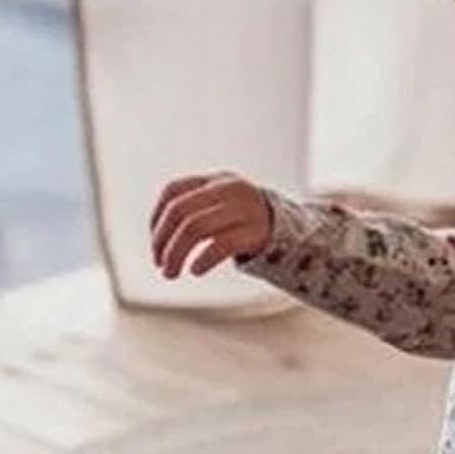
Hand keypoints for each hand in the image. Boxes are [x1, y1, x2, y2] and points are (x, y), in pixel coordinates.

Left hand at [150, 172, 271, 278]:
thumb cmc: (252, 226)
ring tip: (171, 272)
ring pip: (195, 227)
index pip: (173, 192)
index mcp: (215, 181)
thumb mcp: (224, 208)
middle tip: (160, 265)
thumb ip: (198, 211)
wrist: (298, 233)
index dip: (157, 219)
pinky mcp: (256, 232)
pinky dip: (203, 259)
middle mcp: (227, 189)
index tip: (156, 245)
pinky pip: (221, 244)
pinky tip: (196, 270)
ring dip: (176, 253)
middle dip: (163, 240)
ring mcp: (243, 209)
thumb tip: (159, 240)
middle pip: (180, 211)